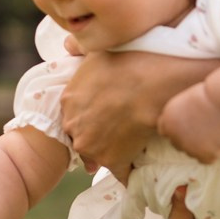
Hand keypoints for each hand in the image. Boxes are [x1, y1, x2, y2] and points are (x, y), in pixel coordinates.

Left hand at [60, 48, 219, 178]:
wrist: (152, 80)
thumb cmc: (128, 59)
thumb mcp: (97, 48)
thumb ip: (78, 48)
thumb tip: (67, 44)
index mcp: (68, 99)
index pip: (74, 115)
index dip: (90, 116)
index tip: (104, 115)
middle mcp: (73, 125)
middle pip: (82, 137)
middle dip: (97, 135)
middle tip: (119, 130)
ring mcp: (91, 146)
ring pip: (98, 156)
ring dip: (113, 154)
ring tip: (132, 147)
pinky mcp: (112, 160)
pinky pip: (120, 174)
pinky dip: (129, 173)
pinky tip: (138, 171)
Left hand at [159, 82, 219, 161]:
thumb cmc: (213, 93)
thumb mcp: (188, 99)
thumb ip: (181, 116)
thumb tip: (186, 130)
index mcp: (167, 119)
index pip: (165, 132)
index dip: (178, 129)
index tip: (191, 123)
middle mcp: (174, 136)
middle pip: (179, 145)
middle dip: (191, 139)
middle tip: (208, 126)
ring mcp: (188, 147)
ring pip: (194, 153)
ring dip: (204, 145)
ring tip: (217, 128)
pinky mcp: (204, 154)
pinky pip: (207, 159)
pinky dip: (215, 151)